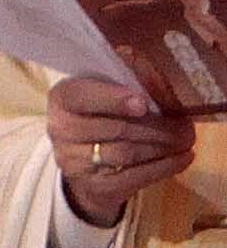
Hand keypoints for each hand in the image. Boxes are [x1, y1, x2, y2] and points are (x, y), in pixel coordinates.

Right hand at [51, 73, 197, 227]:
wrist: (84, 164)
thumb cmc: (100, 116)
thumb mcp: (104, 91)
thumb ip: (125, 76)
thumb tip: (142, 61)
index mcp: (62, 99)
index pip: (82, 96)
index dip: (112, 99)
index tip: (143, 104)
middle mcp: (61, 130)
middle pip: (115, 128)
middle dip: (157, 127)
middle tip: (186, 127)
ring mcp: (74, 161)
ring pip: (125, 153)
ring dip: (163, 147)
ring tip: (186, 140)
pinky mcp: (92, 186)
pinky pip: (133, 177)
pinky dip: (163, 168)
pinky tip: (184, 158)